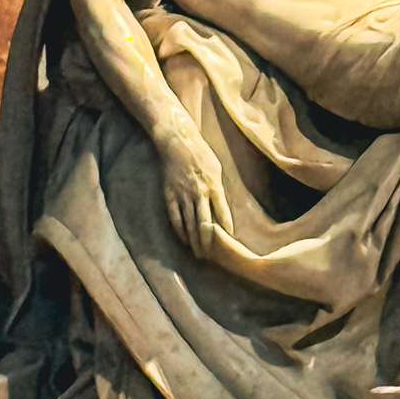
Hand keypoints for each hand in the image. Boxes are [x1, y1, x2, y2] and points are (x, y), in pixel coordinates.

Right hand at [157, 126, 232, 255]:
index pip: (222, 213)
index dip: (226, 229)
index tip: (229, 242)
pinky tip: (184, 239)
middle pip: (204, 223)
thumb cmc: (201, 154)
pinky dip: (179, 230)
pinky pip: (175, 217)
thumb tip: (222, 207)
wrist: (178, 143)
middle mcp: (199, 193)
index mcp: (213, 186)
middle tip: (210, 256)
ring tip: (198, 252)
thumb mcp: (217, 169)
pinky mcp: (170, 195)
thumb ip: (219, 188)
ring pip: (189, 223)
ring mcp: (183, 195)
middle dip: (208, 242)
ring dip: (193, 240)